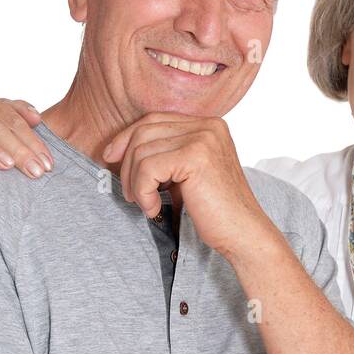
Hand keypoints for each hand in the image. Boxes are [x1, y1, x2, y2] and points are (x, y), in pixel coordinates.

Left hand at [101, 113, 275, 258]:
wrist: (243, 234)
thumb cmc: (214, 211)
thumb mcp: (186, 174)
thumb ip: (165, 153)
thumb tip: (116, 148)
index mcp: (209, 125)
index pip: (154, 119)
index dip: (127, 137)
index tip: (110, 158)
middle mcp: (208, 125)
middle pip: (144, 131)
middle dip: (127, 163)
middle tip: (129, 194)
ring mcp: (204, 138)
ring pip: (142, 151)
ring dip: (134, 183)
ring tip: (146, 205)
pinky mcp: (196, 156)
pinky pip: (148, 168)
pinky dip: (143, 192)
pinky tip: (154, 209)